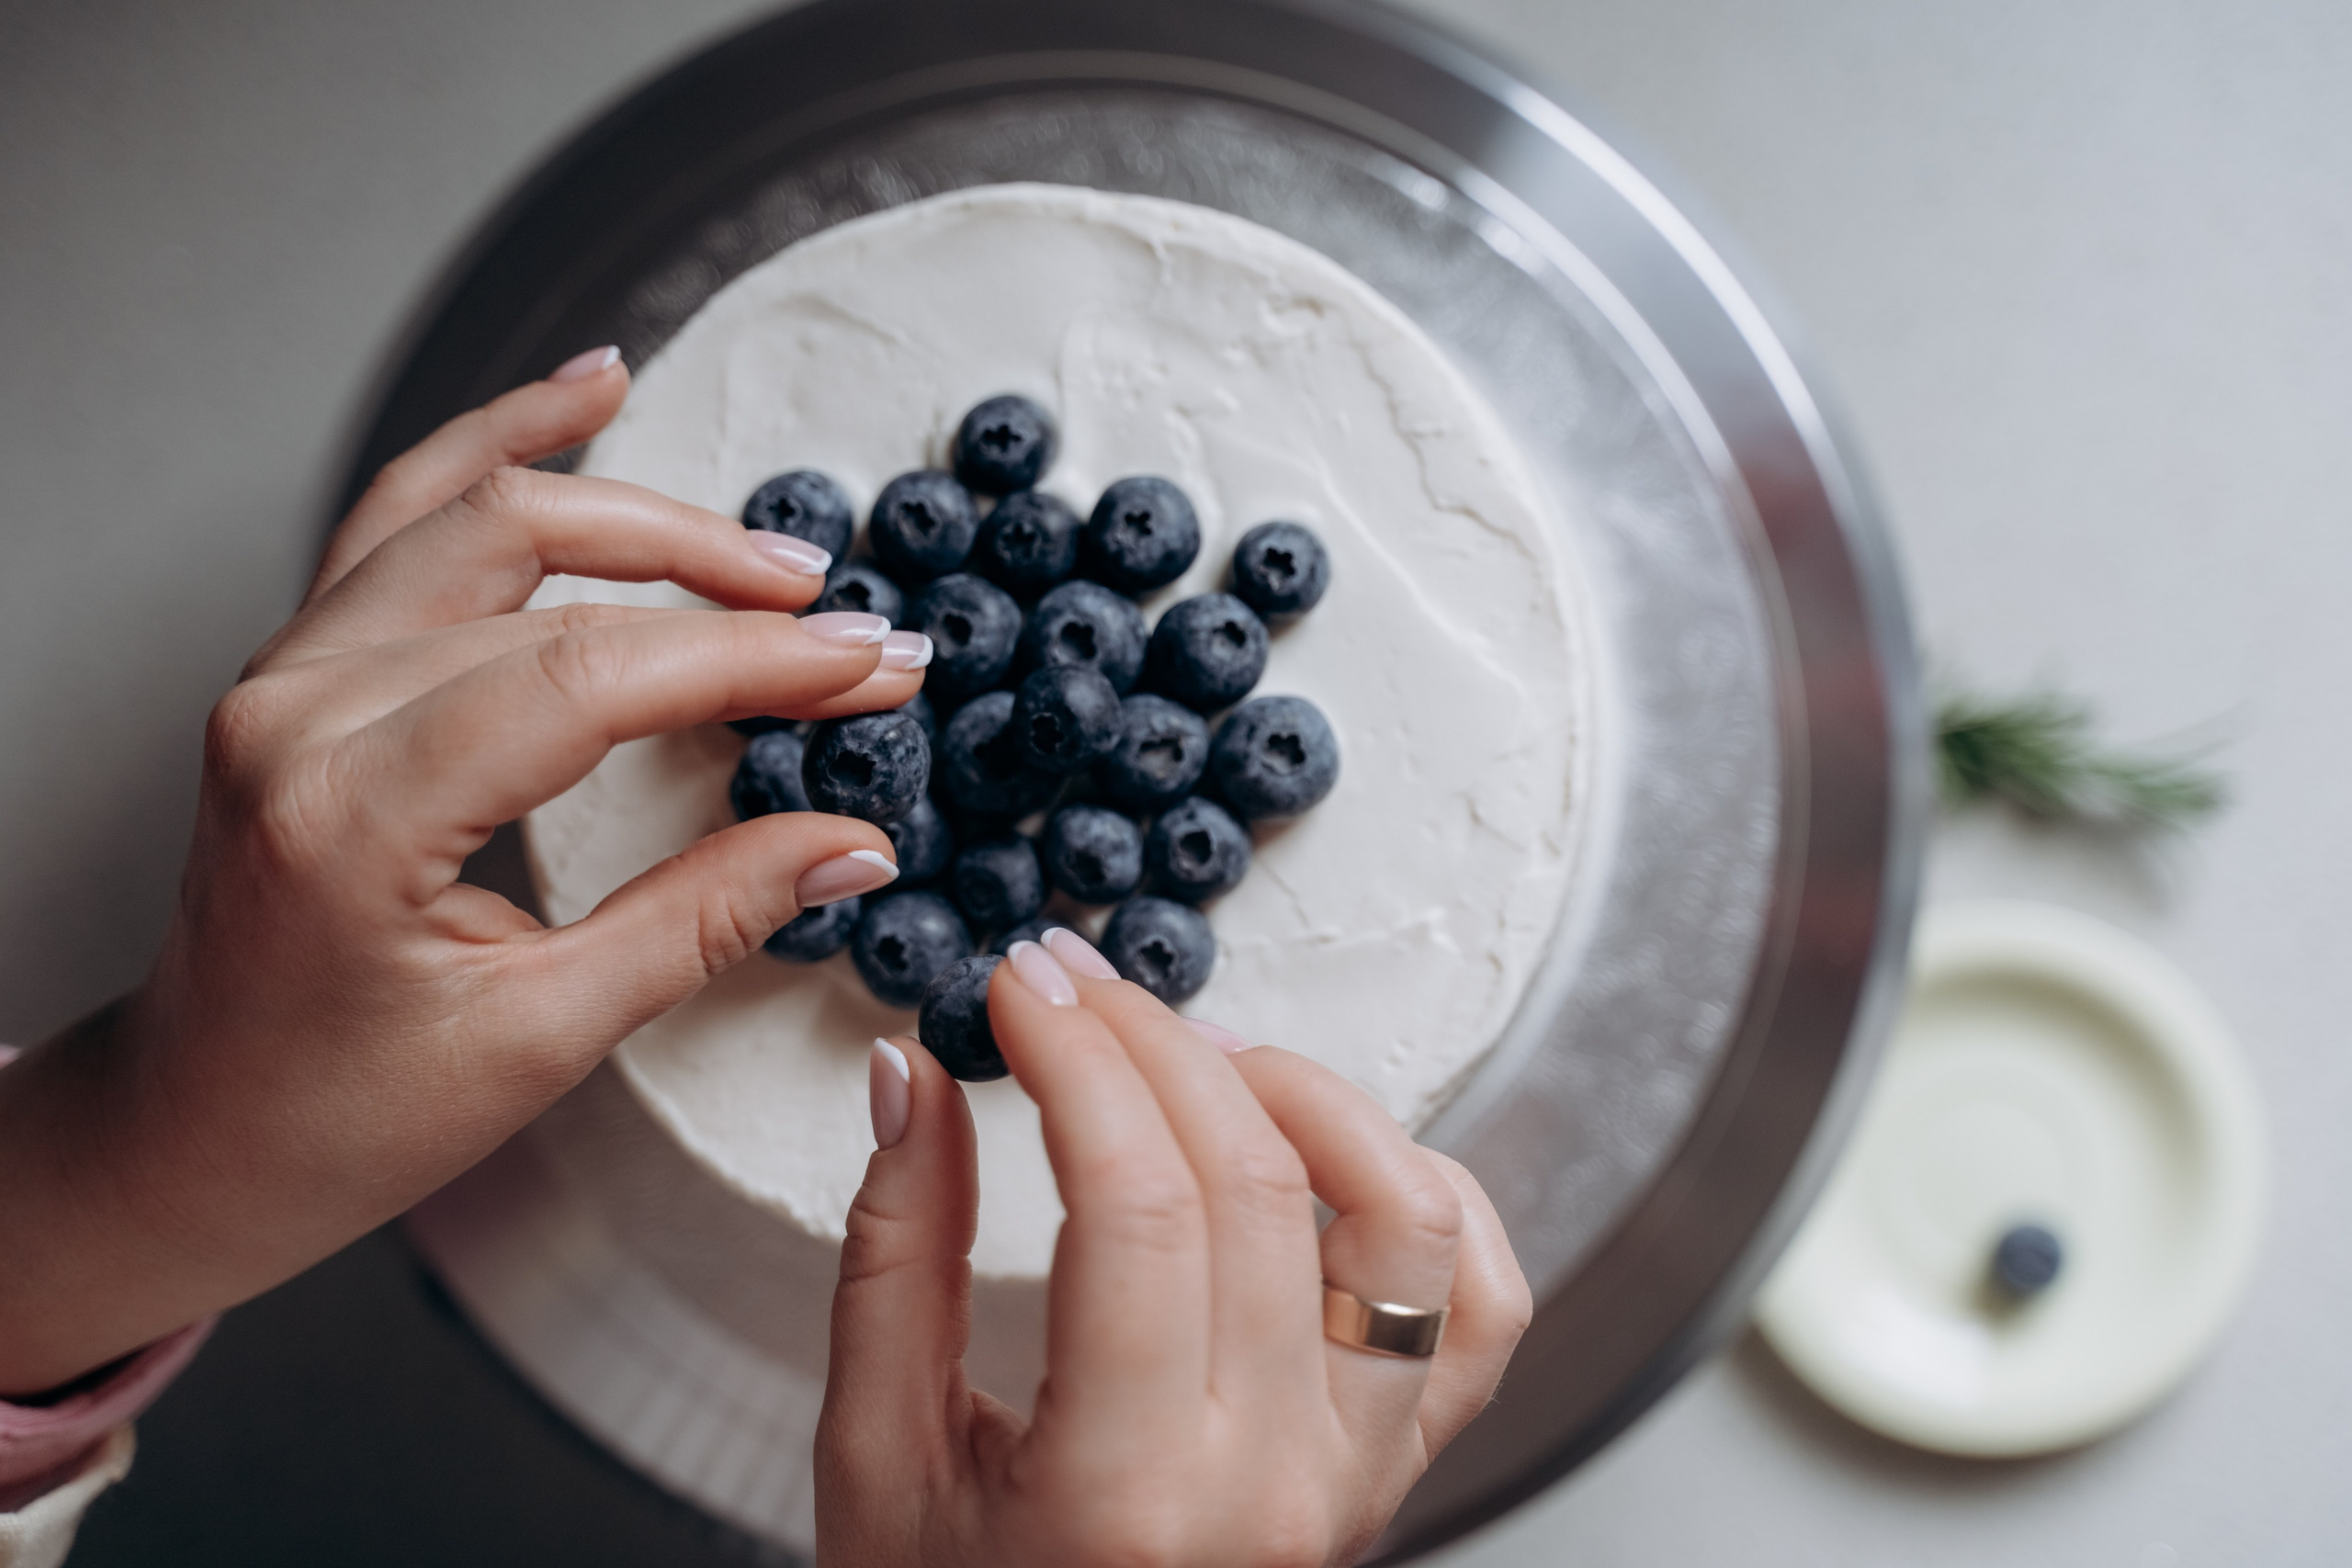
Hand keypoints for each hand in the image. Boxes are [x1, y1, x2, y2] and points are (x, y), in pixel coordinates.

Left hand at [0, 351, 928, 1393]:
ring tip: (769, 549)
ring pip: (480, 515)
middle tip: (849, 633)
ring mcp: (284, 674)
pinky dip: (500, 444)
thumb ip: (704, 921)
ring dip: (640, 514)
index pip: (589, 681)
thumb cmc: (336, 1115)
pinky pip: (402, 512)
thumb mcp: (541, 1040)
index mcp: (348, 817)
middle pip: (546, 580)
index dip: (751, 661)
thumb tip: (849, 844)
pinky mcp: (297, 663)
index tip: (871, 669)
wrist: (191, 1131)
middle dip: (726, 594)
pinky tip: (583, 394)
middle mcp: (297, 714)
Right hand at [817, 930, 1532, 1567]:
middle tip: (1074, 990)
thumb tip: (917, 1077)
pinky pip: (1482, 1305)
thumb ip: (895, 1253)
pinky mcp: (1399, 1470)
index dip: (1078, 1060)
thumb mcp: (876, 1458)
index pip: (1137, 1205)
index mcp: (1123, 1497)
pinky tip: (1333, 1149)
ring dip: (1311, 1097)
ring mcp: (1359, 1480)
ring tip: (1203, 1057)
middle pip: (1258, 1185)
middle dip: (1154, 1044)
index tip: (1022, 992)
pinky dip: (1429, 1193)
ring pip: (1408, 1223)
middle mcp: (1272, 1488)